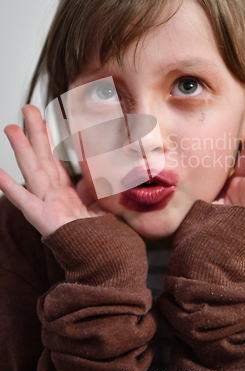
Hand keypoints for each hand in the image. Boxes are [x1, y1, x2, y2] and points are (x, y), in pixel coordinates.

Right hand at [0, 105, 106, 235]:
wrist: (107, 262)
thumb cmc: (104, 240)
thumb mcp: (103, 207)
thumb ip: (97, 190)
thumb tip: (96, 174)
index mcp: (68, 194)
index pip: (57, 162)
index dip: (51, 141)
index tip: (46, 121)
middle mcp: (54, 197)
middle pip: (42, 158)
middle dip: (35, 133)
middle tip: (28, 108)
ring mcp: (47, 207)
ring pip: (33, 171)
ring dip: (22, 149)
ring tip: (12, 127)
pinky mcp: (44, 220)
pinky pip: (26, 202)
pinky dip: (11, 188)